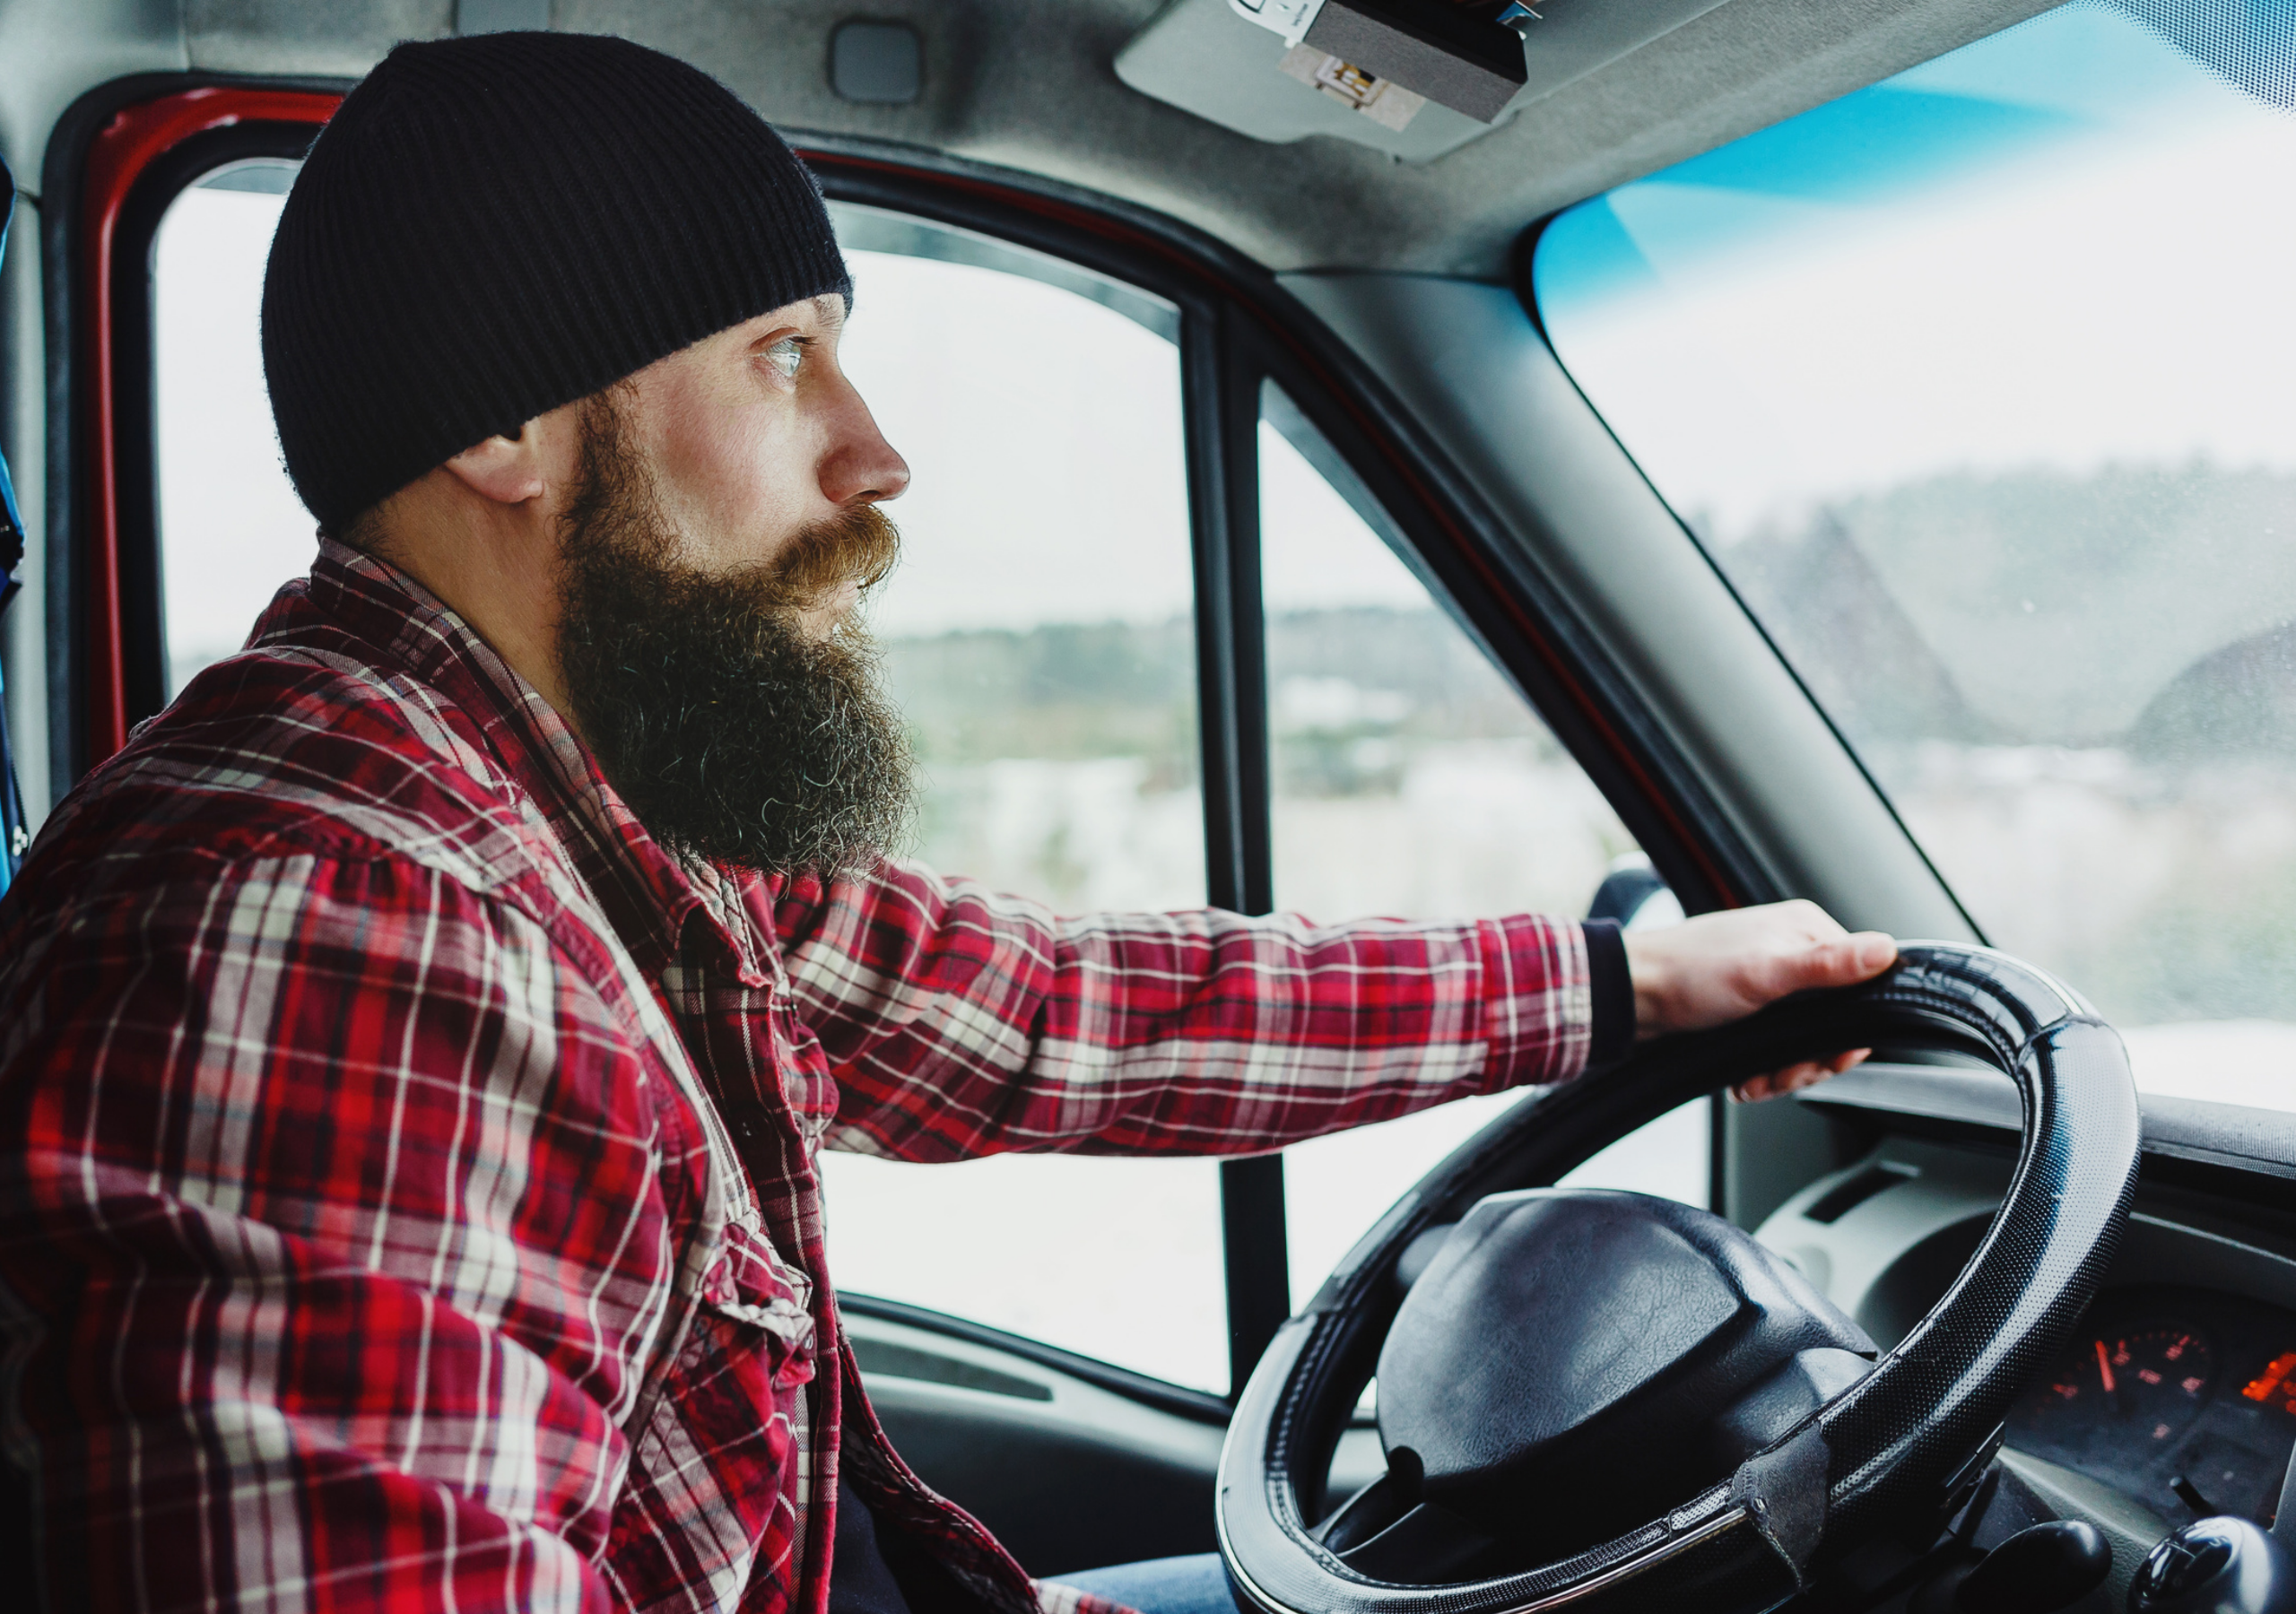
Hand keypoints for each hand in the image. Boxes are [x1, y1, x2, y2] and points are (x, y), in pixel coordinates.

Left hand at [1623, 899, 1897, 1101]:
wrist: (1628, 997)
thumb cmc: (1688, 975)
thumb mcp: (1765, 973)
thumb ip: (1827, 965)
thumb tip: (1887, 949)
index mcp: (1807, 931)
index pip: (1863, 986)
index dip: (1848, 1032)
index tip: (1828, 1059)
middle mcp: (1793, 952)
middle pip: (1834, 1022)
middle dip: (1811, 1061)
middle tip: (1784, 1077)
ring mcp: (1770, 982)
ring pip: (1805, 1041)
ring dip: (1786, 1072)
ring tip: (1758, 1083)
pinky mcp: (1749, 1009)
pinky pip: (1776, 1047)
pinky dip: (1765, 1071)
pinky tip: (1746, 1081)